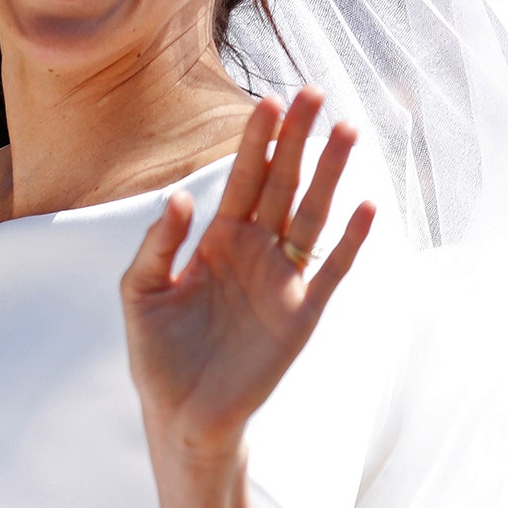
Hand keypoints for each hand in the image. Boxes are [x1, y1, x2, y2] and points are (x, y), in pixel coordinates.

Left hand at [120, 88, 374, 507]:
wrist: (182, 413)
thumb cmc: (156, 352)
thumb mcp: (139, 292)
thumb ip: (158, 245)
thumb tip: (181, 197)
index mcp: (215, 239)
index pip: (241, 179)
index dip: (254, 142)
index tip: (267, 100)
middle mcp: (254, 251)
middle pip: (281, 184)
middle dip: (297, 140)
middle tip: (314, 93)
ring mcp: (282, 280)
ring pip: (312, 215)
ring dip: (331, 175)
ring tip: (348, 131)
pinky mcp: (302, 315)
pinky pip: (331, 271)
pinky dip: (351, 241)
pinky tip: (367, 206)